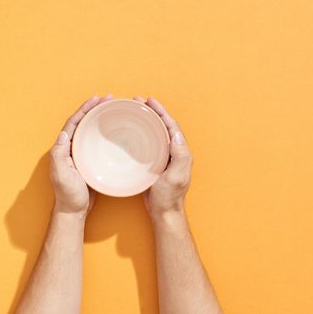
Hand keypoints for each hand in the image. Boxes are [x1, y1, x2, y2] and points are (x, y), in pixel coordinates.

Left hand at [50, 94, 112, 216]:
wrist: (74, 211)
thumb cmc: (68, 194)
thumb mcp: (61, 175)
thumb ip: (59, 155)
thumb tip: (63, 134)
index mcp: (64, 148)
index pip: (73, 123)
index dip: (84, 109)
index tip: (96, 99)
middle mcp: (71, 148)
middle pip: (82, 122)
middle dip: (93, 109)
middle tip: (108, 99)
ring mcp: (80, 154)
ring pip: (90, 130)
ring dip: (99, 118)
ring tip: (112, 108)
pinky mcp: (89, 161)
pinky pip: (96, 142)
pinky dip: (104, 133)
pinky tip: (114, 131)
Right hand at [134, 96, 192, 218]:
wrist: (163, 212)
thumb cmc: (169, 196)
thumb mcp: (176, 176)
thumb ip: (180, 155)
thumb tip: (176, 134)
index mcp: (180, 151)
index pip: (171, 125)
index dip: (161, 111)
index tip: (149, 101)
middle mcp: (174, 152)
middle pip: (163, 125)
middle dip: (153, 111)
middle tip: (138, 100)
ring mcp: (164, 157)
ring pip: (156, 132)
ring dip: (147, 120)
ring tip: (134, 110)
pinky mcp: (155, 163)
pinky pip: (149, 143)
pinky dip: (141, 133)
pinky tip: (132, 131)